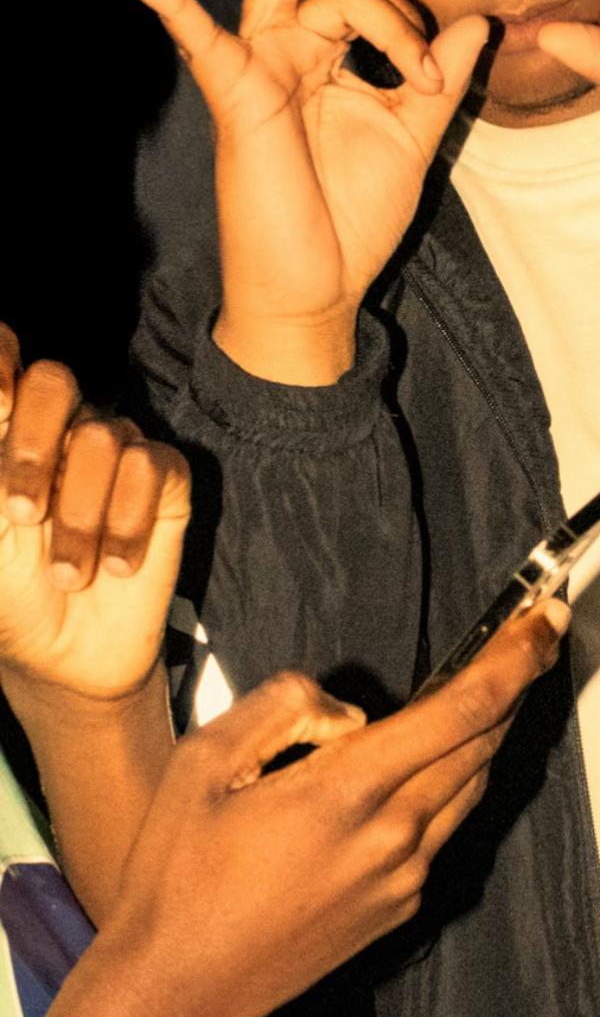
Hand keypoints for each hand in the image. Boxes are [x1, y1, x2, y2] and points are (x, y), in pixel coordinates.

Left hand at [0, 325, 188, 702]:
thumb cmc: (11, 592)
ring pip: (102, 437)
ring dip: (80, 518)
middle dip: (31, 448)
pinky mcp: (166, 483)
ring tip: (71, 573)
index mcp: (9, 432)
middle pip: (53, 380)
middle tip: (22, 516)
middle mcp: (63, 429)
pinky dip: (129, 523)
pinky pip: (153, 468)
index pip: (5, 359)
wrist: (66, 656)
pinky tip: (118, 566)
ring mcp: (116, 452)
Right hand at [98, 600, 568, 1016]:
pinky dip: (451, 784)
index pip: (461, 712)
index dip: (514, 660)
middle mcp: (391, 837)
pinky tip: (431, 764)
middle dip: (515, 683)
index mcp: (347, 793)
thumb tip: (346, 712)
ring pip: (470, 788)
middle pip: (481, 744)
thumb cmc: (180, 874)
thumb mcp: (202, 762)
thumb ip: (281, 707)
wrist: (179, 988)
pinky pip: (442, 830)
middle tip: (534, 635)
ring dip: (488, 733)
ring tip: (493, 686)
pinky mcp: (398, 909)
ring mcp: (402, 879)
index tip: (544, 621)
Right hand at [111, 0, 490, 377]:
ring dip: (375, 24)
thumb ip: (442, 77)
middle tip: (412, 51)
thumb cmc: (353, 217)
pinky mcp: (236, 93)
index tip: (433, 78)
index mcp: (328, 61)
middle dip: (394, 12)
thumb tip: (477, 21)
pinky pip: (198, 37)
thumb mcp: (414, 137)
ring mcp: (259, 69)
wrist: (317, 288)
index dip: (415, 29)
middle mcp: (289, 54)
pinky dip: (166, 0)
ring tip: (406, 73)